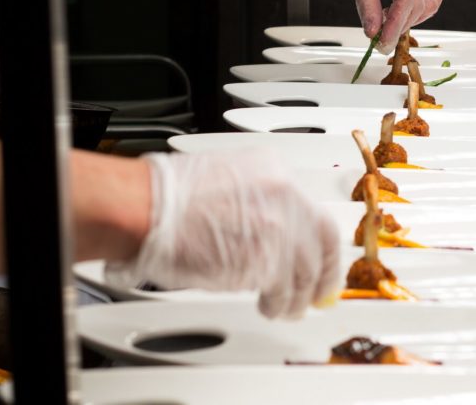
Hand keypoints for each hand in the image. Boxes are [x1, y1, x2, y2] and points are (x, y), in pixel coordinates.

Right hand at [106, 148, 340, 318]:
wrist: (149, 210)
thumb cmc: (168, 198)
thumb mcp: (225, 179)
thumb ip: (256, 201)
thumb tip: (271, 232)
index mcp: (273, 168)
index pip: (311, 207)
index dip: (315, 239)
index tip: (317, 255)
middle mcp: (284, 193)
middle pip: (324, 237)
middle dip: (325, 270)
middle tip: (319, 289)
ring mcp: (280, 226)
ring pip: (307, 270)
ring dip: (298, 295)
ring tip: (287, 307)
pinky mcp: (269, 259)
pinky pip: (285, 289)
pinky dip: (279, 304)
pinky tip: (271, 307)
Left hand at [325, 0, 444, 53]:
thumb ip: (368, 9)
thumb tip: (374, 32)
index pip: (405, 3)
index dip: (395, 26)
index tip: (383, 42)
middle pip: (418, 6)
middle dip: (400, 27)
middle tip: (380, 41)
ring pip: (427, 4)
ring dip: (409, 20)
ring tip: (387, 25)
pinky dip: (417, 11)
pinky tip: (399, 15)